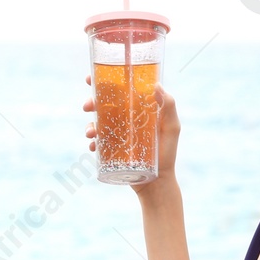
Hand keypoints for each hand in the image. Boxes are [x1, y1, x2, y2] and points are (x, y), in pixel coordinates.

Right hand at [84, 76, 181, 195]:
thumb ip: (169, 107)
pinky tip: (93, 146)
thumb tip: (157, 85)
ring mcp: (118, 134)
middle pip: (104, 105)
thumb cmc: (167, 153)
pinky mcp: (112, 149)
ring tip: (90, 132)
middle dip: (91, 102)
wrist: (157, 182)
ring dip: (89, 124)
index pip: (121, 91)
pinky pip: (97, 143)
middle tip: (87, 106)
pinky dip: (92, 142)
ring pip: (97, 123)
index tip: (91, 77)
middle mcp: (127, 120)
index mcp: (139, 110)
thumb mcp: (172, 128)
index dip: (105, 81)